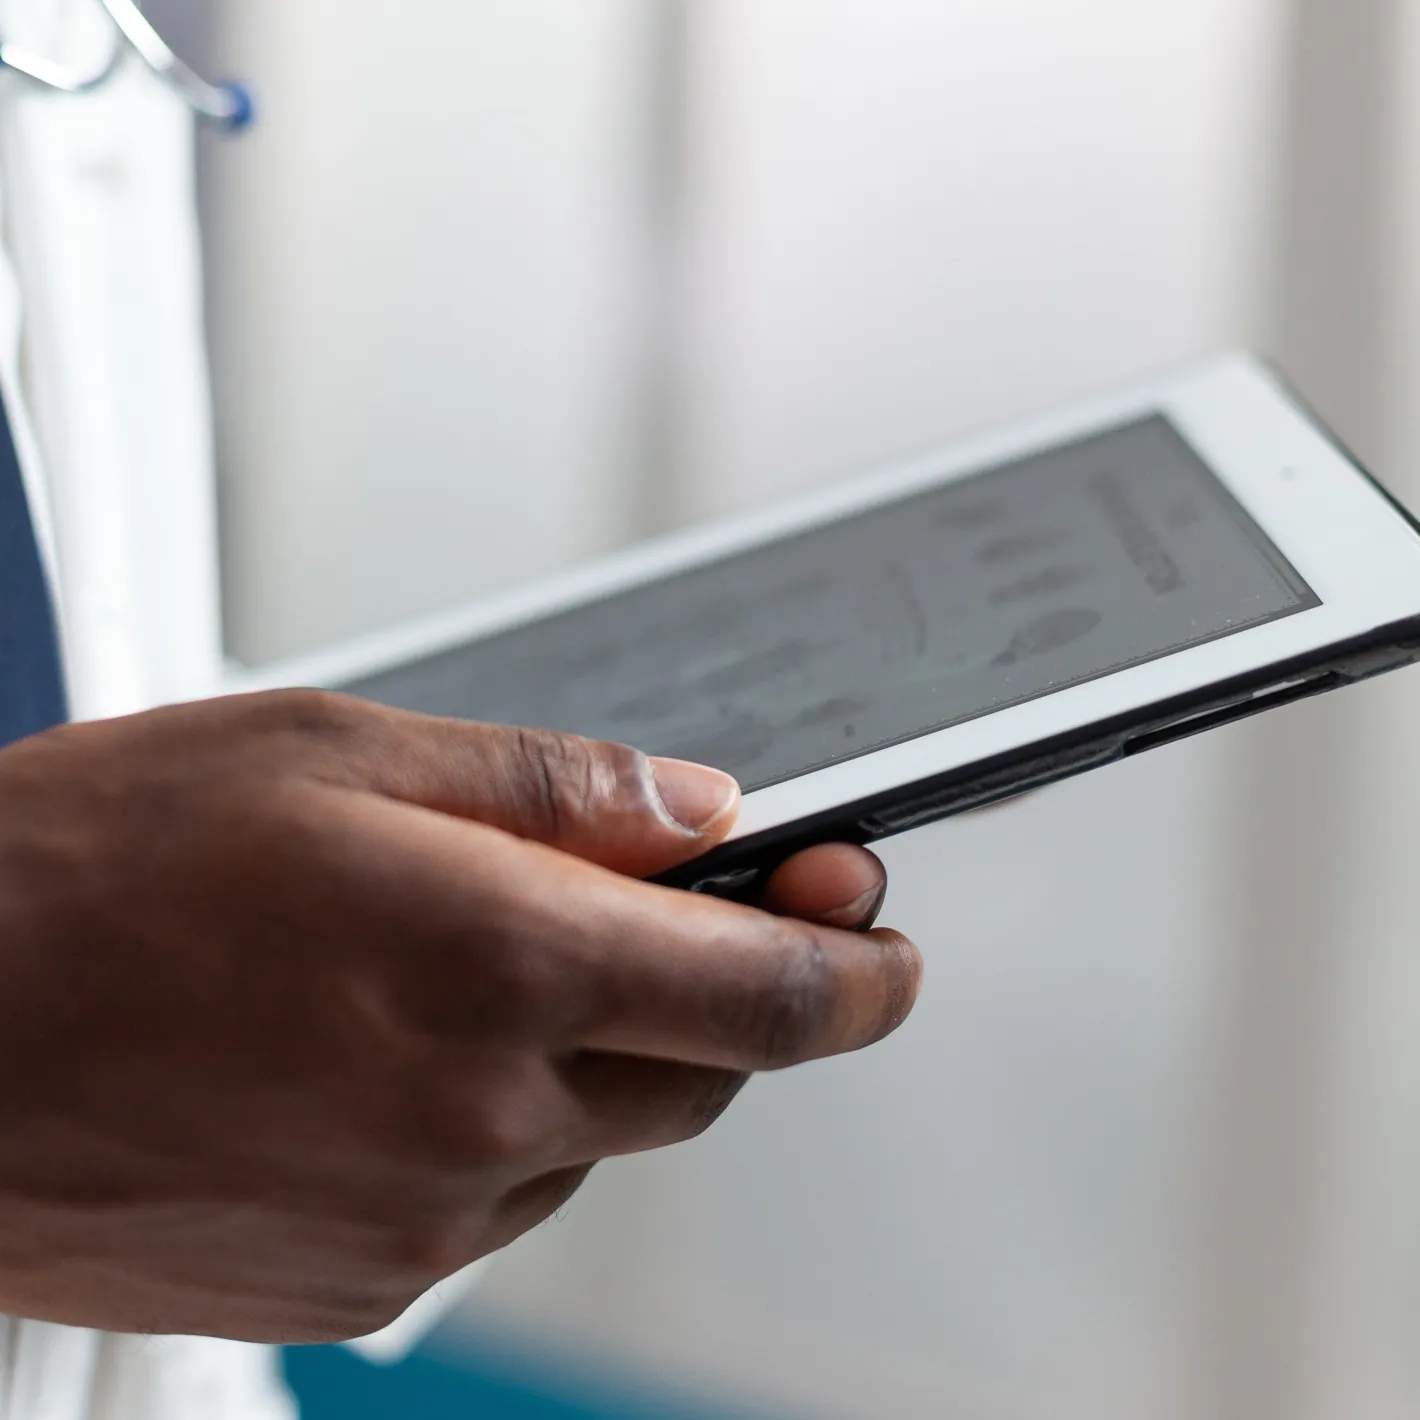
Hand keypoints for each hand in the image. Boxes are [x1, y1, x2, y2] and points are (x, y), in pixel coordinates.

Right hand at [0, 691, 918, 1342]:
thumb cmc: (93, 874)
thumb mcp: (337, 751)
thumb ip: (552, 784)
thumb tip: (695, 812)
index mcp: (496, 961)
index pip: (769, 995)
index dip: (857, 969)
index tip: (887, 945)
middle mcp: (477, 1116)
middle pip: (706, 1075)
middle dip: (722, 994)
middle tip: (677, 912)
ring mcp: (419, 1222)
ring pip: (599, 1140)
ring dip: (594, 1054)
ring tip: (464, 965)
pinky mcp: (355, 1285)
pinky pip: (498, 1204)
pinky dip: (502, 1125)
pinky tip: (397, 1052)